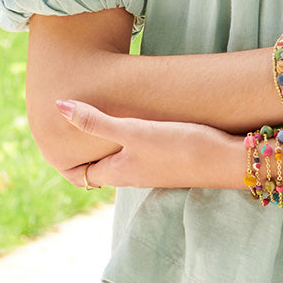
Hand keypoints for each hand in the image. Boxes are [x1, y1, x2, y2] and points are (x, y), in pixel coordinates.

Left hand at [54, 100, 240, 190]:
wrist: (227, 160)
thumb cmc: (179, 146)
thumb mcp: (133, 131)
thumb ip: (95, 121)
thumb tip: (58, 106)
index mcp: (117, 173)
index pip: (79, 173)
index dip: (66, 157)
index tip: (55, 135)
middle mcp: (132, 175)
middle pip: (100, 165)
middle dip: (87, 147)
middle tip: (76, 118)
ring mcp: (153, 170)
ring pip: (122, 158)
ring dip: (112, 142)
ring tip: (104, 115)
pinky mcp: (172, 160)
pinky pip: (143, 152)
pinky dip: (134, 138)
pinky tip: (142, 118)